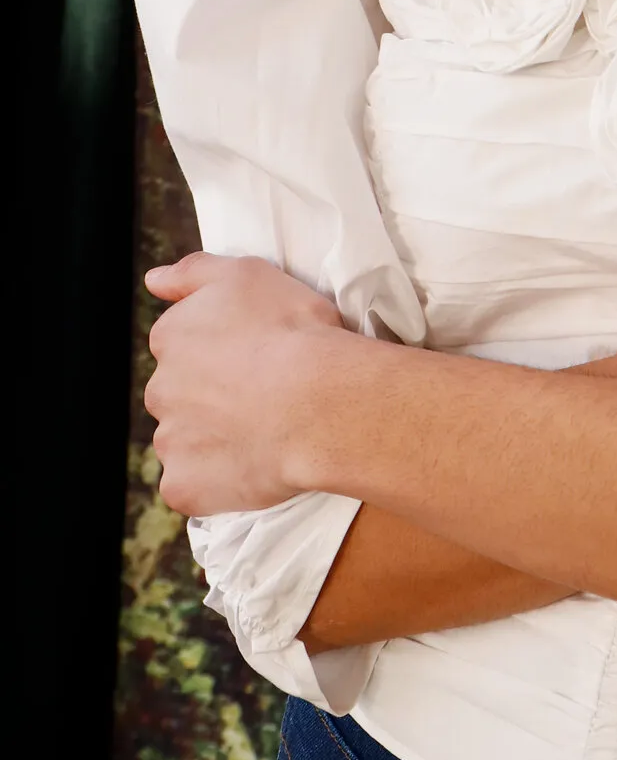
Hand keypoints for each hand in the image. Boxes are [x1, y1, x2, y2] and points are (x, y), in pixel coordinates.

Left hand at [143, 253, 345, 515]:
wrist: (319, 400)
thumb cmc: (293, 332)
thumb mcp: (250, 274)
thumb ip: (194, 272)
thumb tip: (154, 279)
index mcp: (172, 336)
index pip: (182, 343)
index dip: (222, 349)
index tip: (255, 353)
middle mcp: (161, 388)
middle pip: (180, 393)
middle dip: (212, 395)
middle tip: (263, 393)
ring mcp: (170, 441)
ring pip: (185, 439)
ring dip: (214, 437)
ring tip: (265, 430)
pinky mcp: (183, 486)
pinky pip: (192, 485)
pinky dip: (216, 479)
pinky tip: (252, 464)